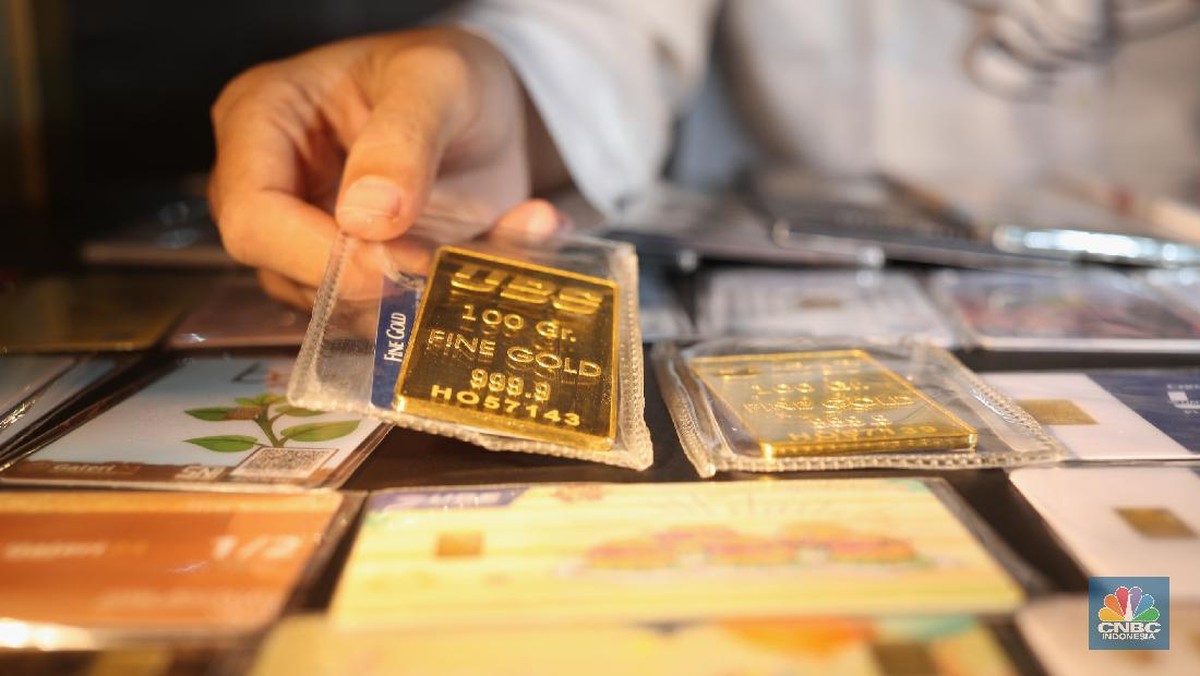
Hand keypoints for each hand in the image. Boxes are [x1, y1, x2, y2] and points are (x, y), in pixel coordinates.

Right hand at [209, 27, 564, 306]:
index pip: (252, 216)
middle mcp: (266, 181)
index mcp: (261, 116)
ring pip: (324, 301)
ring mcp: (300, 231)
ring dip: (397, 299)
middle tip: (434, 268)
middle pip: (280, 269)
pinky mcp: (343, 269)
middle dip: (362, 282)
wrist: (484, 108)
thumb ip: (403, 141)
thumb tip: (366, 217)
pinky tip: (470, 263)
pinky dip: (423, 301)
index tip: (399, 261)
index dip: (320, 256)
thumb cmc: (447, 76)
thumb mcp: (438, 81)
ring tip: (459, 259)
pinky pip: (371, 311)